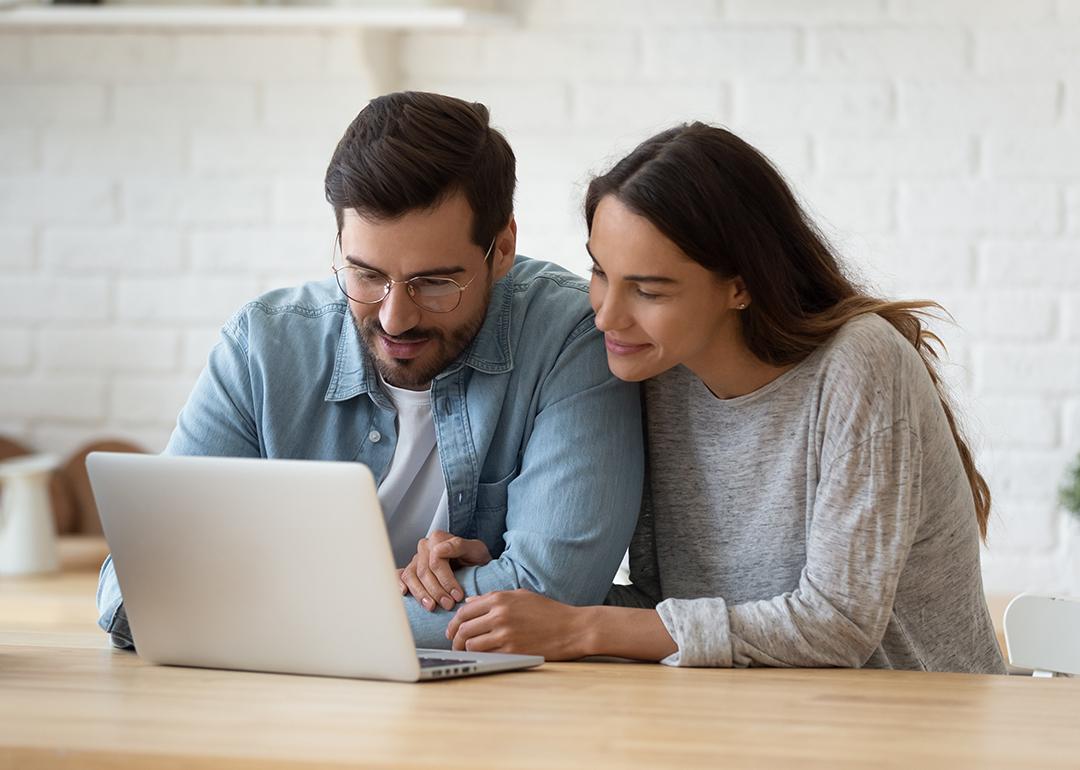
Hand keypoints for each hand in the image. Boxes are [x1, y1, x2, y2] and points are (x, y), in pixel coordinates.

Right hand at [398, 530, 491, 611]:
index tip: (458, 595)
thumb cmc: (475, 558)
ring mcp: (416, 559)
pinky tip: (404, 593)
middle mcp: (425, 546)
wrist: (474, 565)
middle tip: (448, 605)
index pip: (436, 561)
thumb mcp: (476, 550)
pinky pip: (400, 576)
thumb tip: (439, 550)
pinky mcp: (411, 570)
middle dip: (436, 591)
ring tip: (432, 606)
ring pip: (411, 576)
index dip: (447, 580)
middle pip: (424, 571)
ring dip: (421, 594)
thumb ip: (459, 546)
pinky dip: (399, 584)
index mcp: (438, 539)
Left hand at [445, 589, 589, 659]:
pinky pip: (486, 655)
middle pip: (463, 629)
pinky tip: (482, 657)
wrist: (572, 628)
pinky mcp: (513, 651)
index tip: (451, 631)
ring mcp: (505, 634)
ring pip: (471, 644)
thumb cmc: (548, 611)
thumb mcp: (520, 596)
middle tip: (454, 645)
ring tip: (466, 653)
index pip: (464, 611)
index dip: (453, 623)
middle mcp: (499, 615)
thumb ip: (493, 598)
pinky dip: (480, 657)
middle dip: (455, 639)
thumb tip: (469, 602)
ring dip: (466, 650)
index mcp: (500, 599)